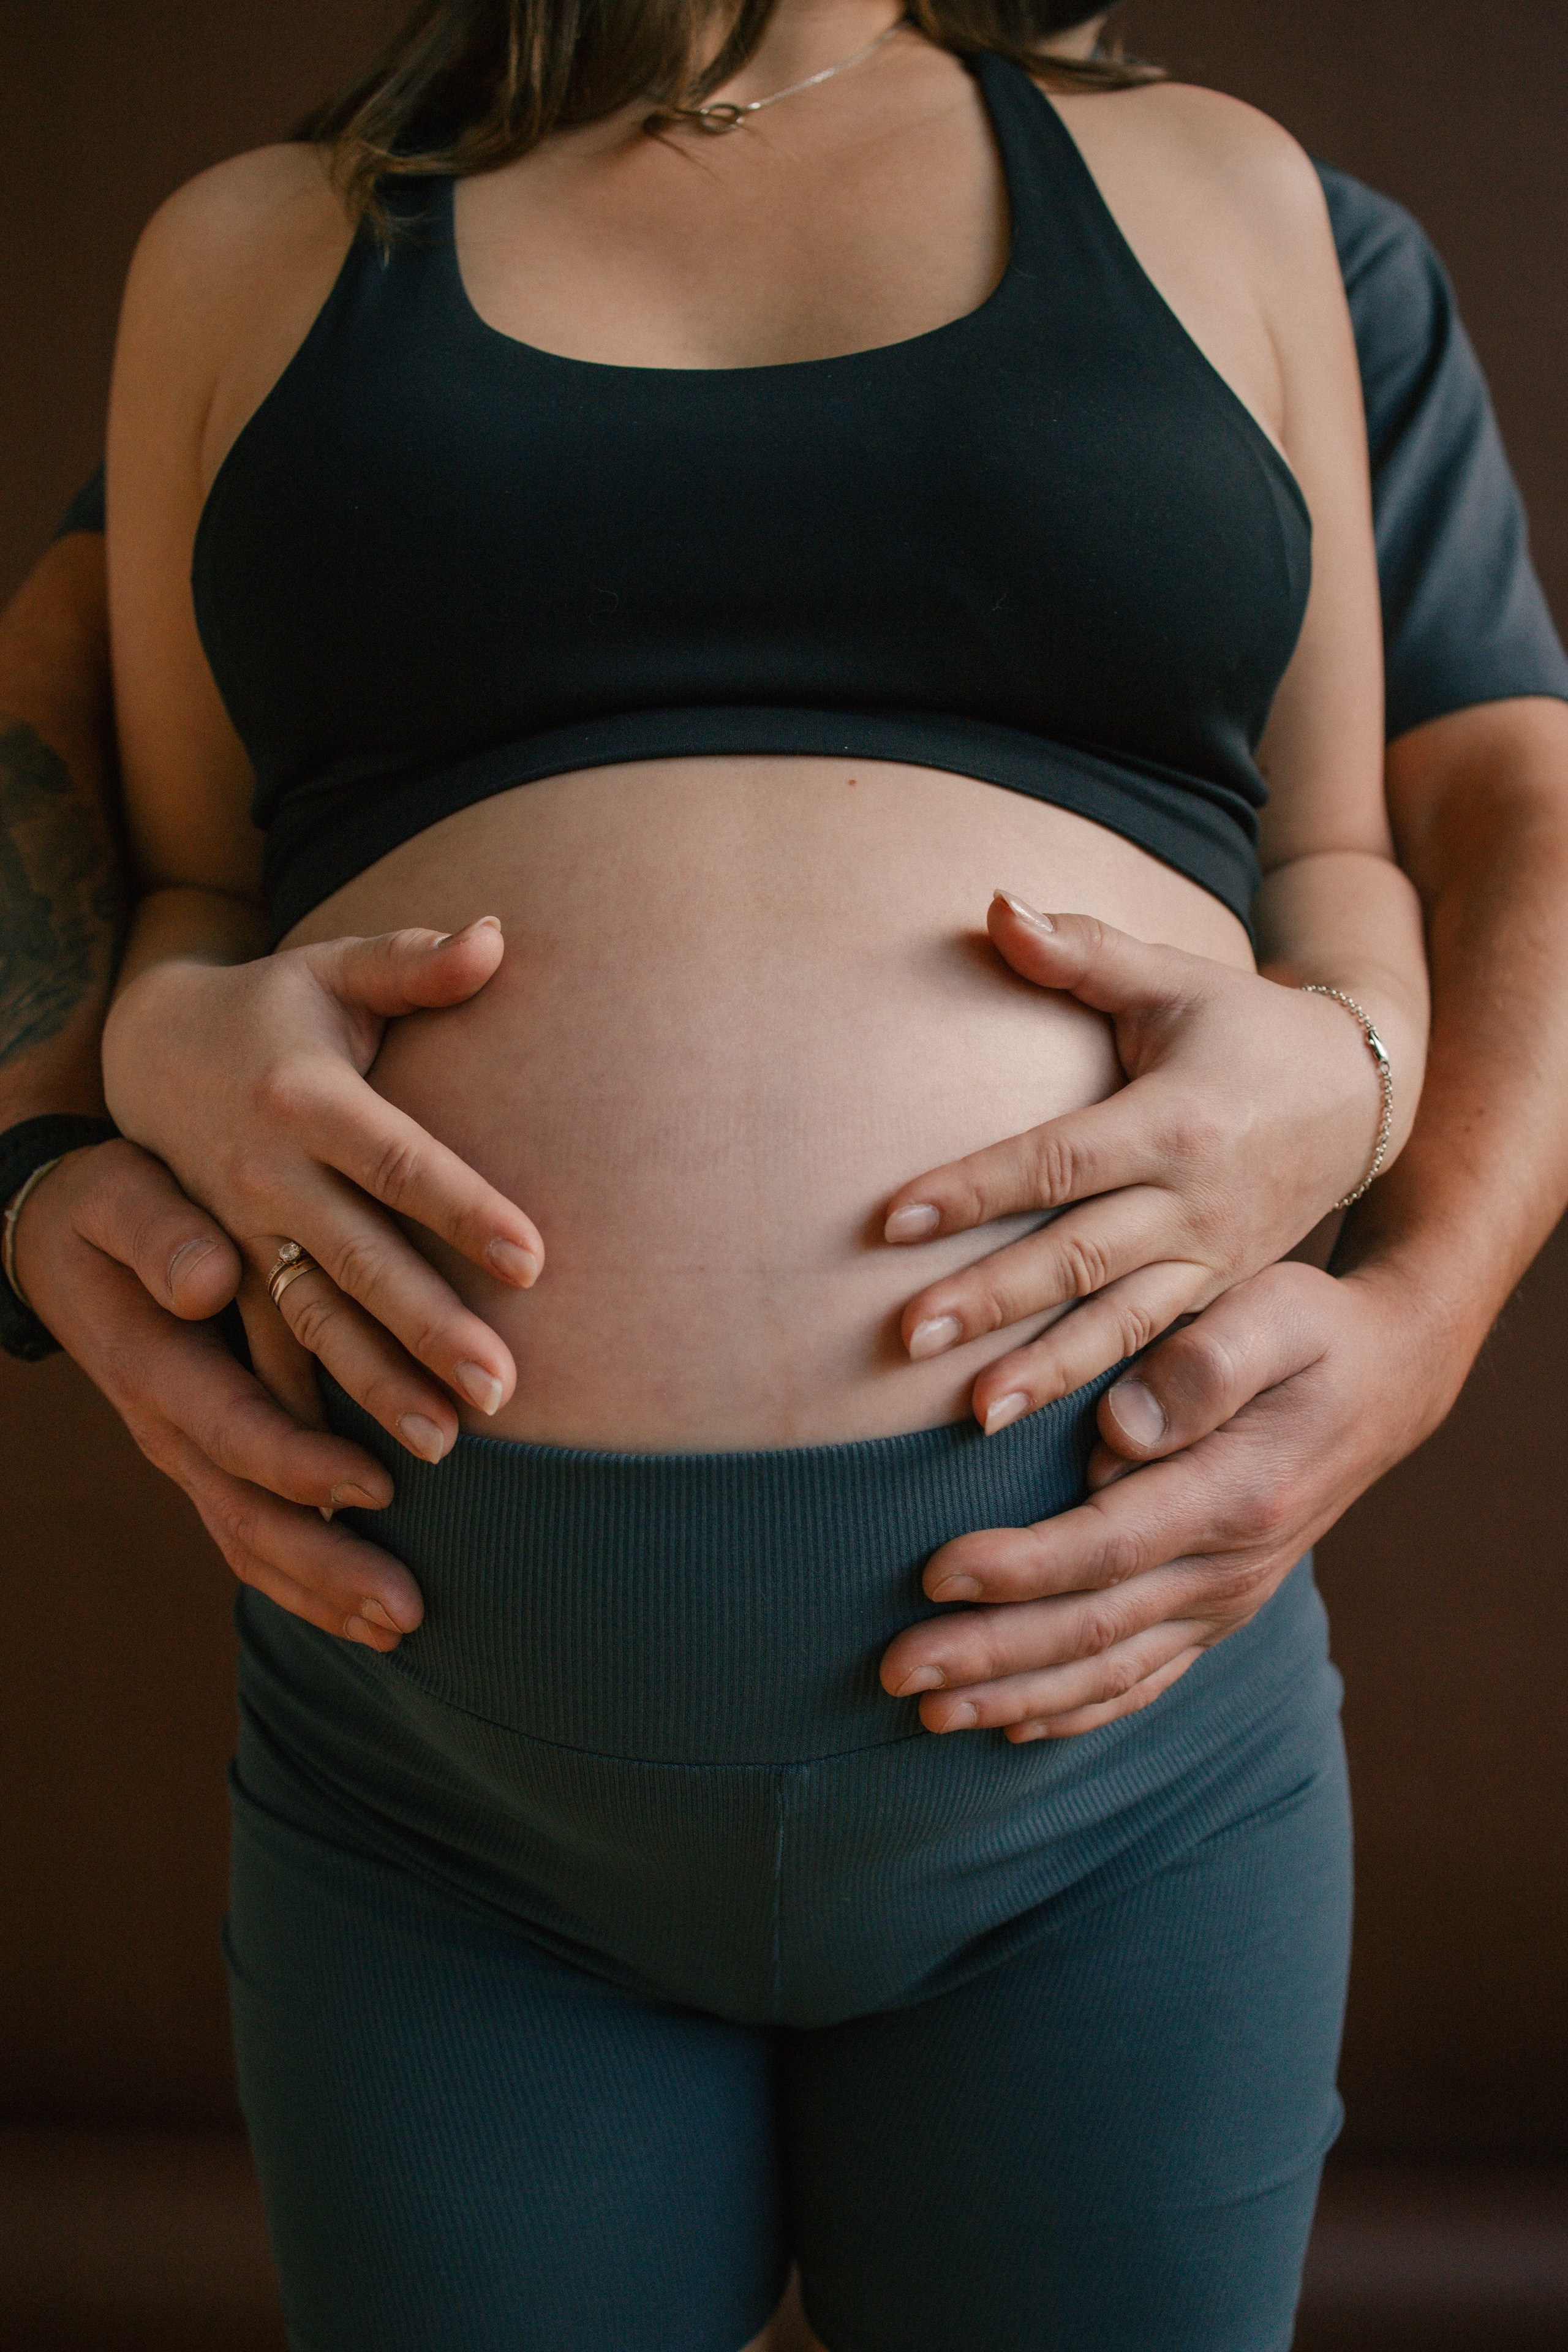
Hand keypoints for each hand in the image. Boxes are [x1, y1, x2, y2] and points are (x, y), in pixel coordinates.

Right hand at [12, 1139, 423, 1649]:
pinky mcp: (209, 1460)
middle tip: (408, 1609)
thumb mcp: (120, 1198)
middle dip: (326, 1569)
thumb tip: (206, 1279)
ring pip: (250, 1543)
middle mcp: (168, 1428)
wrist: (61, 1240)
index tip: (378, 1483)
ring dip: (324, 1594)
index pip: (231, 1428)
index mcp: (153, 1364)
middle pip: (246, 1516)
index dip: (299, 1463)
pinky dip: (306, 1581)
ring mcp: (186, 1455)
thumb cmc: (108, 1206)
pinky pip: (252, 1536)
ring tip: (404, 1629)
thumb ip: (160, 1234)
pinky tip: (366, 1612)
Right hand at [102, 919, 541, 1461]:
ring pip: (311, 1324)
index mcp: (306, 1099)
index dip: (462, 1207)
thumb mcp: (331, 968)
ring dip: (377, 1387)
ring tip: (448, 1447)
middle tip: (505, 1388)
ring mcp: (238, 1234)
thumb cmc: (274, 1007)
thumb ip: (412, 960)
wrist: (148, 1047)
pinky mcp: (221, 1275)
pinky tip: (354, 1478)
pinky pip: (265, 1353)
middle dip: (430, 1328)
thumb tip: (496, 934)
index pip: (397, 1159)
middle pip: (359, 1260)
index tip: (536, 1258)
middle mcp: (267, 1174)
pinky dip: (306, 1413)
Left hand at [879, 1258, 1444, 1737]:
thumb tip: (1118, 1428)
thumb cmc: (1313, 1331)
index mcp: (1235, 1495)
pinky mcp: (1217, 1610)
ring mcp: (1227, 1599)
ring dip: (1014, 1696)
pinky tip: (1011, 1724)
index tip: (933, 1573)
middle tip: (896, 1671)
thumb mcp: (1274, 1313)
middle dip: (990, 1655)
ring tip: (927, 1712)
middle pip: (1094, 1628)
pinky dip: (1078, 1709)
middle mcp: (1231, 1567)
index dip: (1019, 1569)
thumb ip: (1201, 1365)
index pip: (1107, 1547)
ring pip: (1112, 1670)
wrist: (1389, 1381)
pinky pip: (1146, 1680)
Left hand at [883, 894, 1405, 1430]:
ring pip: (1120, 1327)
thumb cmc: (1244, 1029)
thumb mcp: (1175, 979)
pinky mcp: (1216, 1295)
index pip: (1057, 1162)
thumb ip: (1084, 952)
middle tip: (906, 1340)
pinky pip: (1155, 1352)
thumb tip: (997, 907)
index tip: (893, 1220)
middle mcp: (1192, 1204)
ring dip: (1045, 1372)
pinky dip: (1103, 1392)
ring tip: (974, 1416)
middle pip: (1078, 1258)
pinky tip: (1047, 1433)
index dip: (976, 1190)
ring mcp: (1209, 1261)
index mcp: (1172, 1123)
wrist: (1361, 1094)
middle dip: (992, 1301)